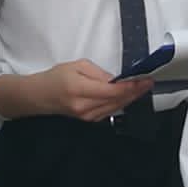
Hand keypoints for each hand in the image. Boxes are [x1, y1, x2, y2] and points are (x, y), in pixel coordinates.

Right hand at [0, 60, 150, 121]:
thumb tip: (116, 80)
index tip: (144, 80)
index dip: (131, 86)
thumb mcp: (77, 66)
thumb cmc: (55, 78)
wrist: (39, 96)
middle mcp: (84, 107)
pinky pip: (110, 111)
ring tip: (141, 88)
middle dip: (135, 92)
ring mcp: (87, 116)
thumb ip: (99, 73)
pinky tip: (127, 96)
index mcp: (80, 90)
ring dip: (130, 98)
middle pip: (117, 101)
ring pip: (115, 107)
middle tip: (148, 83)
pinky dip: (120, 103)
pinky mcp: (88, 120)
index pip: (112, 90)